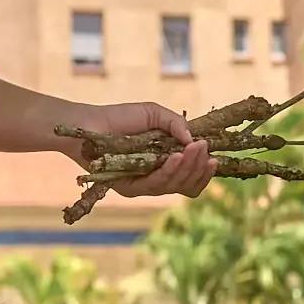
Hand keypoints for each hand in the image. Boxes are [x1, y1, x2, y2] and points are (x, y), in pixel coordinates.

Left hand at [73, 100, 214, 198]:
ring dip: (187, 168)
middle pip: (187, 184)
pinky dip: (169, 171)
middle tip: (203, 148)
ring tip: (192, 150)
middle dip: (199, 166)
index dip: (204, 171)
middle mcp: (158, 177)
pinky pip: (155, 185)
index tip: (213, 157)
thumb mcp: (154, 114)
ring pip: (174, 186)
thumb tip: (193, 139)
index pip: (192, 177)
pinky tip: (176, 157)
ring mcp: (144, 185)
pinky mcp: (130, 189)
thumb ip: (176, 123)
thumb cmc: (120, 118)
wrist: (89, 124)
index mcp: (167, 163)